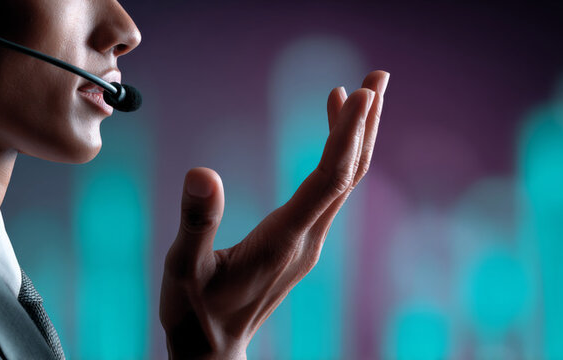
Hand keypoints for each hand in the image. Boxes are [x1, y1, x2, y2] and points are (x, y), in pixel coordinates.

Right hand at [159, 70, 389, 358]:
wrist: (213, 350)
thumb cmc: (194, 312)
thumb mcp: (183, 268)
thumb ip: (195, 223)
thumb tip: (201, 171)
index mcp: (283, 240)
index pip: (328, 178)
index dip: (346, 134)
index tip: (361, 94)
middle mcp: (307, 238)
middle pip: (350, 173)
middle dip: (366, 124)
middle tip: (379, 77)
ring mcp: (308, 241)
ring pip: (345, 181)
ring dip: (355, 136)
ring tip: (360, 93)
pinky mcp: (302, 242)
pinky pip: (330, 191)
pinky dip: (336, 156)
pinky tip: (331, 135)